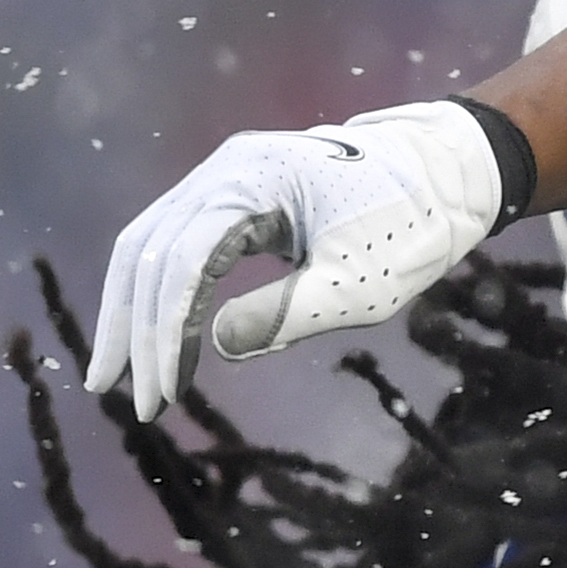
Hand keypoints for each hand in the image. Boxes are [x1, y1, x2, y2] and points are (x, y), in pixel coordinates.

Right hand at [85, 99, 511, 417]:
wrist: (447, 175)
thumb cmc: (412, 227)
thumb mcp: (358, 285)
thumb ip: (287, 313)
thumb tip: (216, 343)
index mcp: (250, 180)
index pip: (180, 262)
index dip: (161, 334)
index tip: (157, 396)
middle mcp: (223, 171)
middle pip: (147, 251)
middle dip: (129, 328)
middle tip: (119, 396)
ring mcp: (225, 180)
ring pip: (153, 247)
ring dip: (135, 313)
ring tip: (126, 379)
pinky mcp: (236, 198)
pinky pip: (182, 246)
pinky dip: (168, 296)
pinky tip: (167, 344)